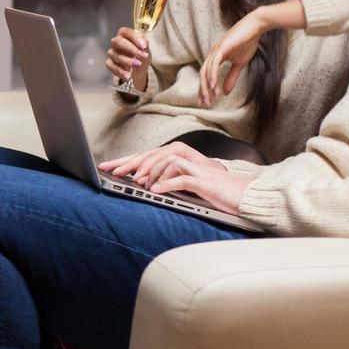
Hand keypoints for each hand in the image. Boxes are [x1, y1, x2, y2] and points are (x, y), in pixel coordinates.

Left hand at [99, 143, 251, 215]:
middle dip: (132, 164)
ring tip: (140, 184)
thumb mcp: (185, 183)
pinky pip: (182, 178)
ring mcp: (195, 167)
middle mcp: (185, 157)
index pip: (147, 155)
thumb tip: (141, 183)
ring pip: (167, 161)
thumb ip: (166, 178)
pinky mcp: (204, 180)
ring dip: (151, 173)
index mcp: (178, 156)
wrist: (241, 194)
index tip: (107, 167)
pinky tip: (155, 191)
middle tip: (115, 173)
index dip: (126, 160)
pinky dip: (167, 184)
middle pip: (153, 155)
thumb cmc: (212, 189)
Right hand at [106, 27, 149, 90]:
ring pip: (116, 55)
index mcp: (125, 35)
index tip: (144, 46)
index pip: (126, 32)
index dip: (134, 38)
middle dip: (131, 49)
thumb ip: (145, 45)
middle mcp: (116, 42)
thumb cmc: (141, 56)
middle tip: (142, 56)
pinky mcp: (109, 63)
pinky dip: (120, 72)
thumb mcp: (146, 50)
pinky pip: (112, 66)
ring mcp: (112, 53)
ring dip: (128, 61)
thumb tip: (144, 42)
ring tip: (138, 65)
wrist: (138, 70)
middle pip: (118, 41)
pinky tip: (128, 76)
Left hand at [199, 11, 266, 106]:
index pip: (206, 75)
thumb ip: (232, 77)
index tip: (206, 102)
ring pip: (206, 71)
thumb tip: (225, 92)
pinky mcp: (222, 47)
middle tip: (206, 104)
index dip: (204, 89)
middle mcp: (212, 54)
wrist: (255, 27)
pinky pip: (214, 64)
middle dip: (203, 90)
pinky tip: (214, 86)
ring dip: (207, 86)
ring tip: (211, 98)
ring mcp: (216, 50)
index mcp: (215, 57)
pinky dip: (213, 75)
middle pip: (203, 75)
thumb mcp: (239, 63)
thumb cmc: (247, 42)